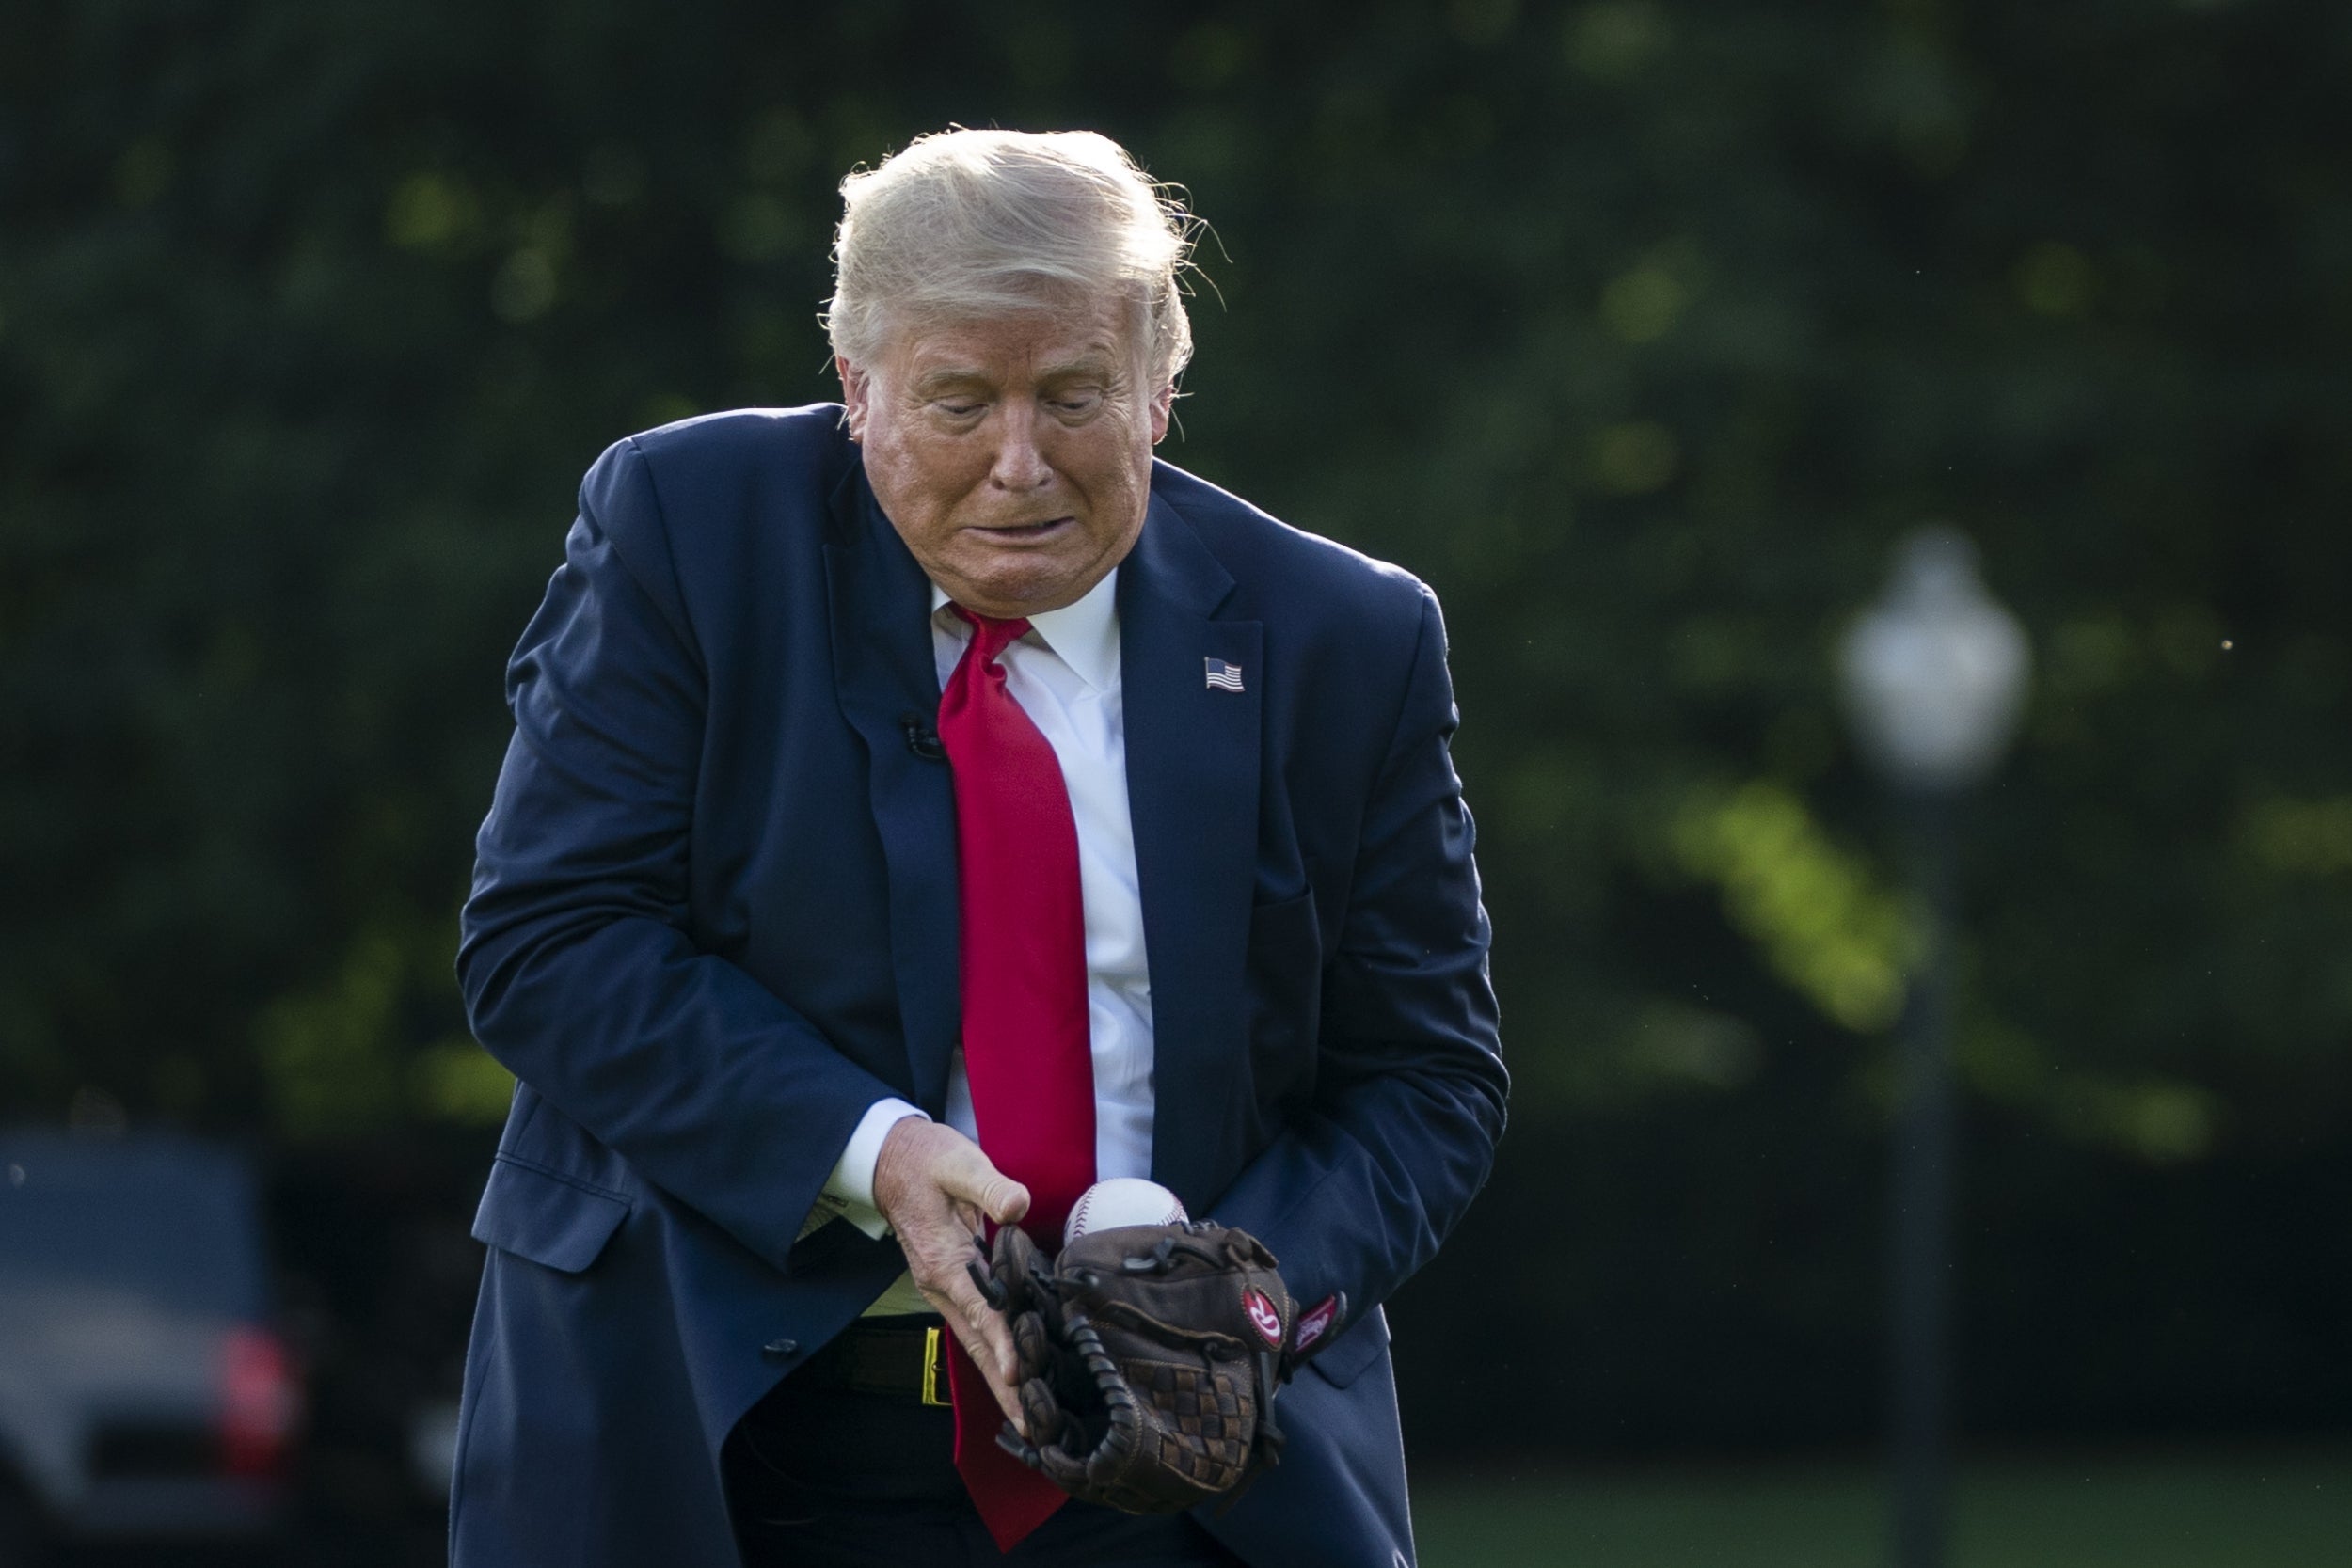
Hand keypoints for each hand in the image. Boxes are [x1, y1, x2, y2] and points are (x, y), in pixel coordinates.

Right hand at [871, 1118, 1030, 1428]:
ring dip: (999, 1380)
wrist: (892, 1162)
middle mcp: (941, 1285)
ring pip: (976, 1342)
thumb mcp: (959, 1163)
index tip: (1016, 1375)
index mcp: (944, 1261)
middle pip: (977, 1344)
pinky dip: (994, 1356)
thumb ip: (990, 1185)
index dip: (999, 1342)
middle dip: (1002, 1387)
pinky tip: (1013, 1376)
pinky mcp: (953, 1285)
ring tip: (1026, 1419)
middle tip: (1031, 1429)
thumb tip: (1018, 1205)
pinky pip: (976, 1328)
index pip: (979, 1309)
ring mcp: (945, 1289)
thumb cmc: (928, 1160)